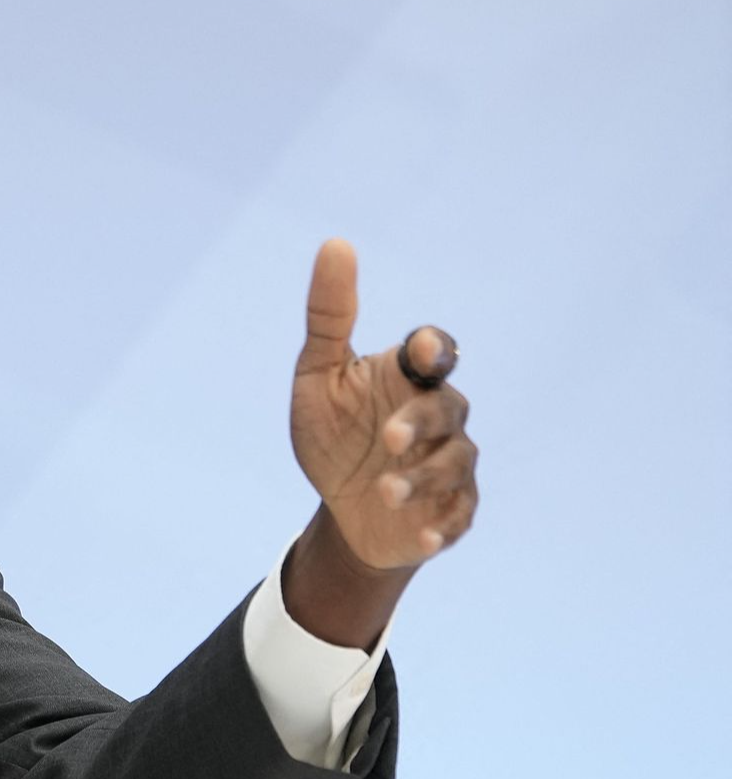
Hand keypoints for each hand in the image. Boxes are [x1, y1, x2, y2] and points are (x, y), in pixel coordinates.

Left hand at [292, 239, 478, 572]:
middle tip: (388, 437)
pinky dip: (444, 525)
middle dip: (421, 421)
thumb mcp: (317, 377)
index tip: (425, 351)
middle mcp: (438, 416)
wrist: (341, 509)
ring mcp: (450, 464)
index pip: (434, 352)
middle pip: (448, 407)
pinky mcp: (452, 511)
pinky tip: (423, 535)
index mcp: (407, 378)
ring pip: (456, 462)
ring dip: (424, 478)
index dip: (434, 349)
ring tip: (385, 491)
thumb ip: (328, 318)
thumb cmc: (332, 434)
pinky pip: (460, 514)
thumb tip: (336, 244)